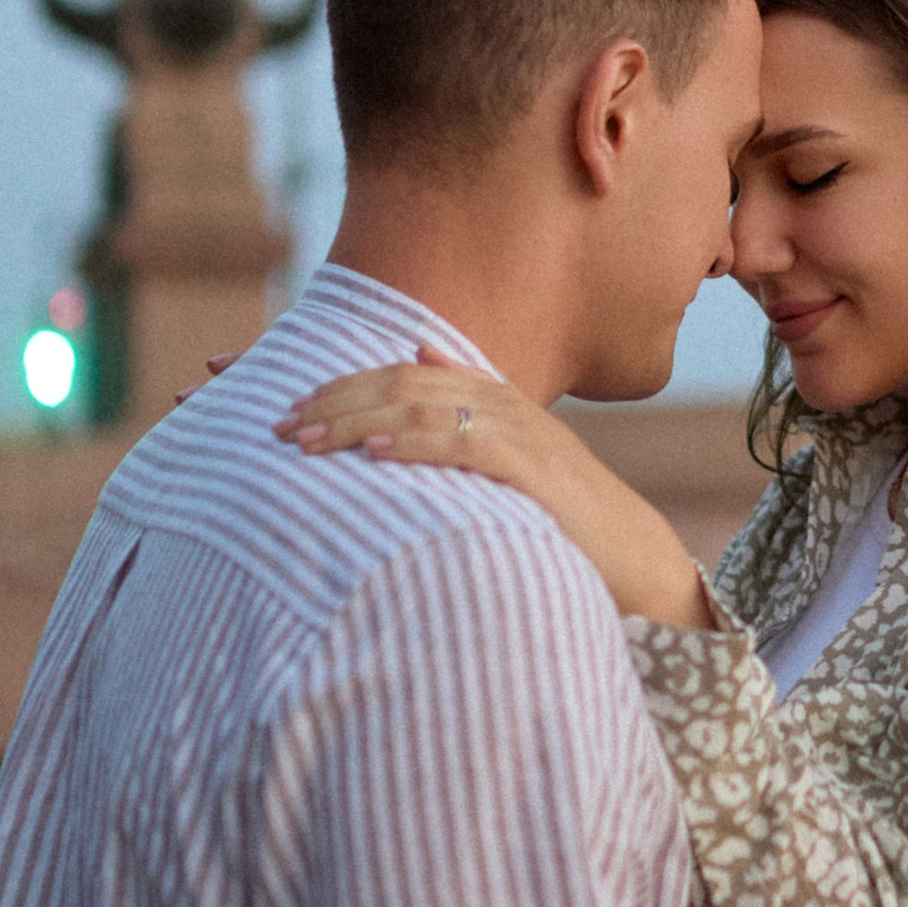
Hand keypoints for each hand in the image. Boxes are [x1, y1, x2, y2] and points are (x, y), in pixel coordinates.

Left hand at [275, 350, 712, 626]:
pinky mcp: (533, 471)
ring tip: (304, 442)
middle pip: (397, 381)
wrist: (634, 558)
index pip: (393, 371)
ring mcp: (518, 433)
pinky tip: (374, 455)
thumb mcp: (507, 456)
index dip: (329, 380)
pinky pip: (466, 445)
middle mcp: (498, 403)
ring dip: (356, 420)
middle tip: (273, 425)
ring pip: (421, 405)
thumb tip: (418, 349)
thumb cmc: (559, 518)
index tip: (275, 400)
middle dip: (330, 399)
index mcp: (485, 396)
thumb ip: (463, 409)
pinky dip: (417, 444)